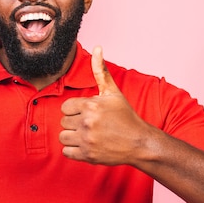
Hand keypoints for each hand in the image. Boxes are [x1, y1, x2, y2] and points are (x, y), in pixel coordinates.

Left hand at [59, 46, 154, 164]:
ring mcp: (87, 140)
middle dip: (75, 123)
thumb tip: (98, 47)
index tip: (87, 113)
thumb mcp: (113, 92)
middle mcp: (87, 122)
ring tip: (87, 135)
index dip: (75, 110)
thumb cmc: (125, 116)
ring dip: (72, 137)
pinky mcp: (88, 155)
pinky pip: (66, 152)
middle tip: (90, 125)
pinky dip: (73, 150)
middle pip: (64, 122)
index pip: (65, 107)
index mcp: (91, 105)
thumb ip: (101, 71)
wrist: (140, 143)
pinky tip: (86, 145)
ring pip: (63, 137)